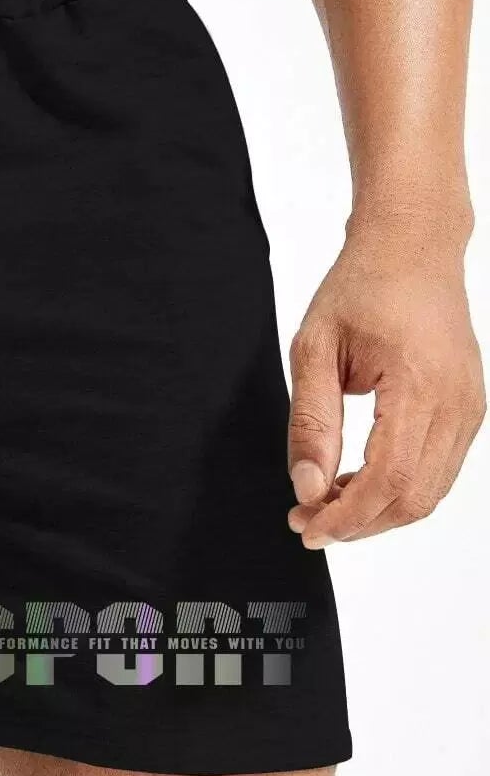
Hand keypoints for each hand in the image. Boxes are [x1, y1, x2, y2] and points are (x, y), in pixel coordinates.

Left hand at [287, 226, 483, 546]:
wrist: (412, 248)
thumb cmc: (362, 288)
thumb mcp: (315, 349)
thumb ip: (311, 424)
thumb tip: (307, 488)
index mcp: (419, 384)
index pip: (389, 479)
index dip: (347, 515)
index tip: (306, 527)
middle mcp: (457, 402)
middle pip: (414, 498)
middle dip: (358, 523)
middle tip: (307, 521)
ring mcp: (470, 407)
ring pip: (430, 492)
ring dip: (377, 511)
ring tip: (325, 501)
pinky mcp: (469, 409)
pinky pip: (438, 470)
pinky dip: (397, 489)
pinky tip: (355, 480)